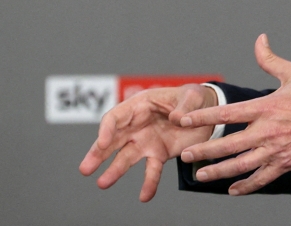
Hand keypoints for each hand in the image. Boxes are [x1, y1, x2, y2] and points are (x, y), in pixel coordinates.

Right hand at [79, 83, 217, 201]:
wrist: (205, 111)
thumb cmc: (193, 98)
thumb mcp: (193, 96)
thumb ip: (185, 105)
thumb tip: (177, 118)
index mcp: (141, 105)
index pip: (116, 117)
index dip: (107, 129)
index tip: (103, 142)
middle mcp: (137, 125)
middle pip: (113, 140)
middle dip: (98, 153)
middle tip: (85, 169)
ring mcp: (145, 141)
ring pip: (126, 157)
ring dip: (114, 171)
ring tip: (102, 183)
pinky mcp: (158, 154)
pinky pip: (152, 170)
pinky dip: (149, 183)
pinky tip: (145, 196)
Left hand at [177, 34, 290, 194]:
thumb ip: (271, 60)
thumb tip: (259, 40)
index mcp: (267, 107)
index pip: (228, 113)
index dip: (203, 117)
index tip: (184, 120)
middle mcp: (268, 131)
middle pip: (228, 145)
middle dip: (204, 151)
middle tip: (185, 155)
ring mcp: (276, 150)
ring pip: (241, 165)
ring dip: (218, 172)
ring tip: (200, 176)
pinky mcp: (286, 164)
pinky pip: (261, 178)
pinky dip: (246, 185)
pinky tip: (232, 189)